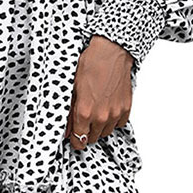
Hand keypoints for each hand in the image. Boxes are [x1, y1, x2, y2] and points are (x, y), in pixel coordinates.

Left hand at [65, 36, 133, 150]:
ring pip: (105, 133)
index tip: (74, 137)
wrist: (111, 52)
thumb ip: (69, 112)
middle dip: (86, 132)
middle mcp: (101, 116)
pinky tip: (107, 108)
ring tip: (95, 112)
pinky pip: (119, 124)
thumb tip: (66, 129)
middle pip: (92, 138)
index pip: (78, 140)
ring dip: (99, 127)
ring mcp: (115, 113)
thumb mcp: (72, 88)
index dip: (74, 140)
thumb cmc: (91, 64)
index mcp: (84, 112)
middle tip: (83, 120)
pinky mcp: (126, 108)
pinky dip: (112, 120)